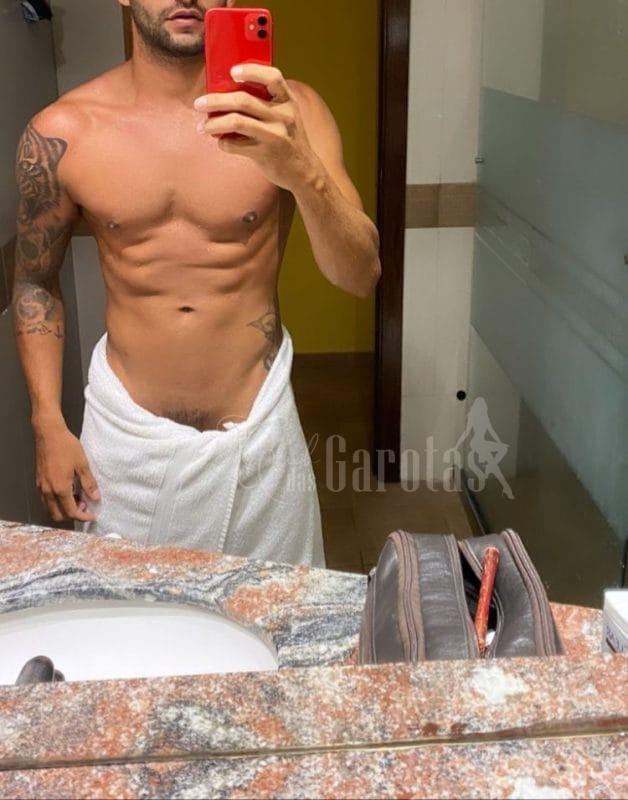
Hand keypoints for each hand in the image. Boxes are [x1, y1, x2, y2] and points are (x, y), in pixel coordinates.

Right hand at [34, 422, 99, 522]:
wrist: (48, 434)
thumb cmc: (67, 446)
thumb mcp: (82, 464)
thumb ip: (89, 483)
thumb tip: (96, 498)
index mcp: (60, 488)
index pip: (71, 512)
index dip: (83, 517)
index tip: (92, 515)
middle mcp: (48, 491)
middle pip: (58, 515)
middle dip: (72, 515)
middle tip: (84, 505)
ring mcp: (41, 487)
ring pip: (50, 509)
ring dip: (63, 509)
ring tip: (76, 497)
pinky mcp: (39, 481)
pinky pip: (45, 500)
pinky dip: (56, 502)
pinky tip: (66, 491)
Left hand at [194, 64, 318, 191]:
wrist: (304, 171)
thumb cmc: (288, 139)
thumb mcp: (286, 116)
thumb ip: (267, 102)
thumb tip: (229, 93)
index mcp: (288, 101)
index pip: (273, 77)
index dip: (251, 71)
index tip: (232, 72)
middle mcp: (282, 116)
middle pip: (243, 100)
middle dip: (216, 100)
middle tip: (199, 103)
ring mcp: (274, 136)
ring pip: (236, 122)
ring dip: (213, 123)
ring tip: (202, 126)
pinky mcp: (265, 154)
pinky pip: (235, 145)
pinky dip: (223, 143)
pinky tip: (221, 142)